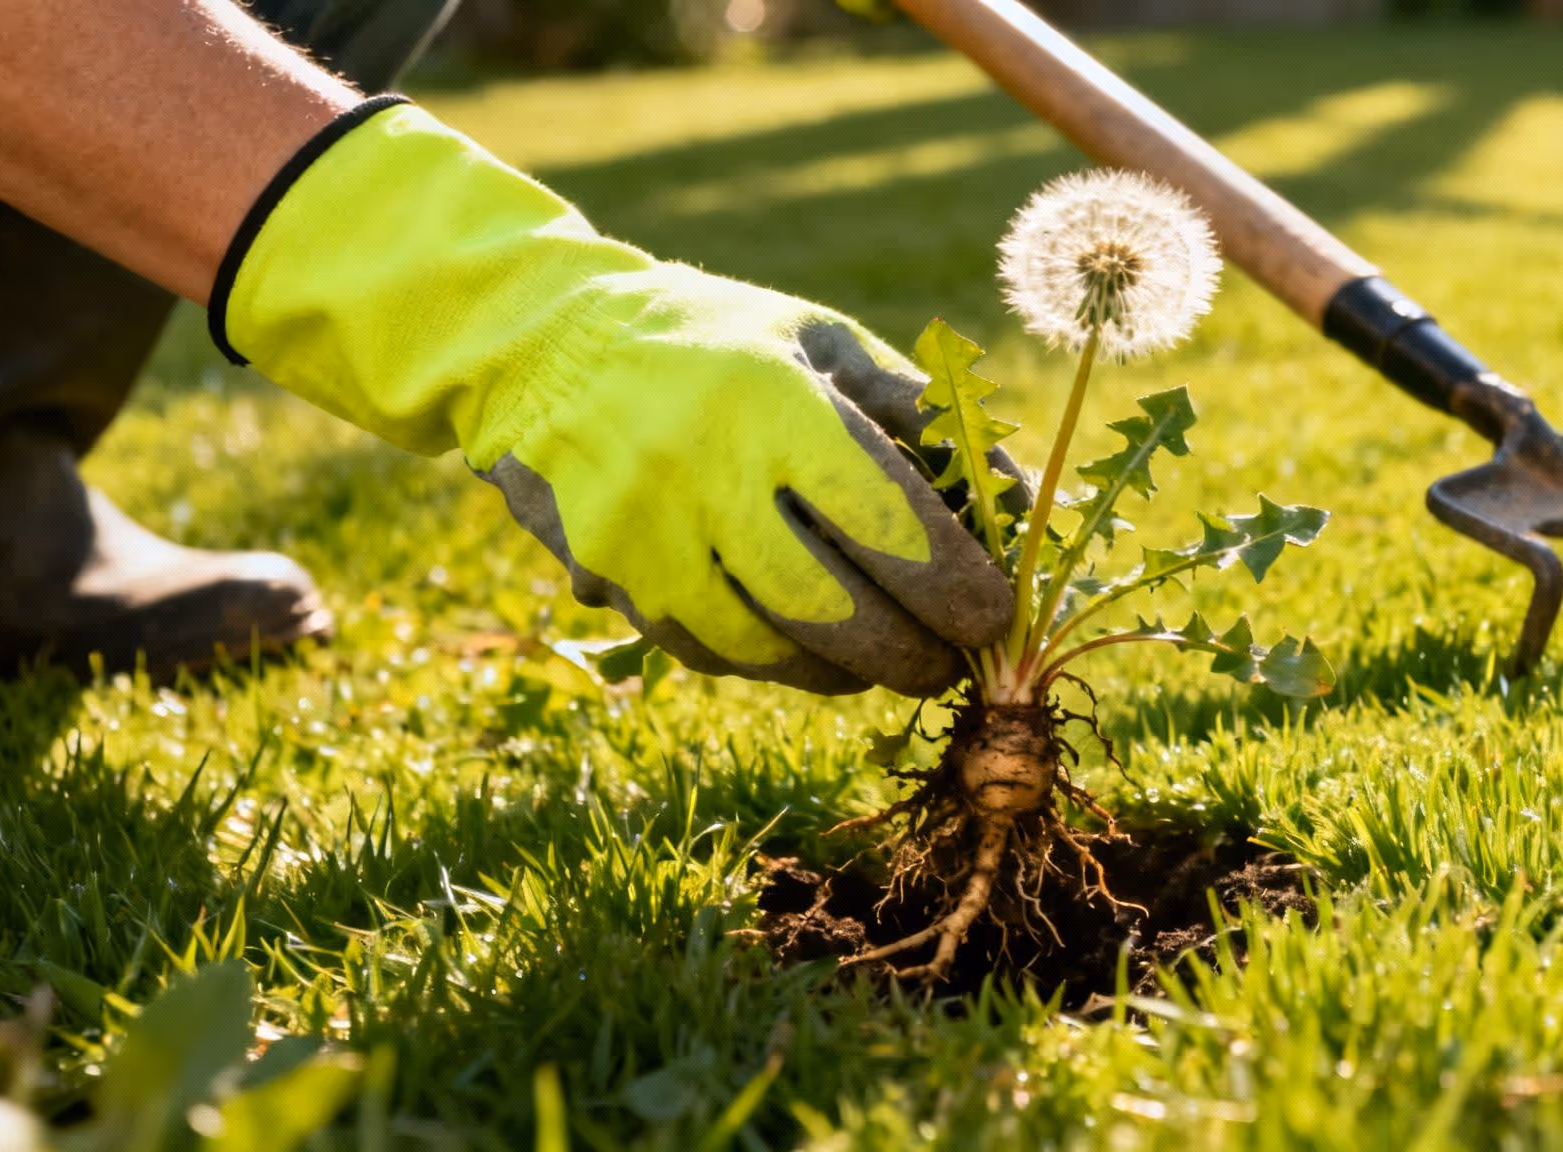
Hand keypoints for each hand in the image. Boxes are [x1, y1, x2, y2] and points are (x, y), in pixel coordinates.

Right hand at [213, 101, 1012, 694]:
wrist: (543, 347)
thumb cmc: (717, 342)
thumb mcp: (820, 340)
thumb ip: (919, 414)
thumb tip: (1019, 506)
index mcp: (774, 404)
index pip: (890, 522)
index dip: (958, 586)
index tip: (998, 615)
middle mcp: (705, 475)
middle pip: (837, 610)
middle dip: (914, 654)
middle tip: (953, 662)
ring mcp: (648, 537)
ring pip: (774, 650)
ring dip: (849, 671)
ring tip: (887, 659)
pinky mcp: (610, 581)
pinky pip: (714, 653)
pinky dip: (775, 662)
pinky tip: (809, 646)